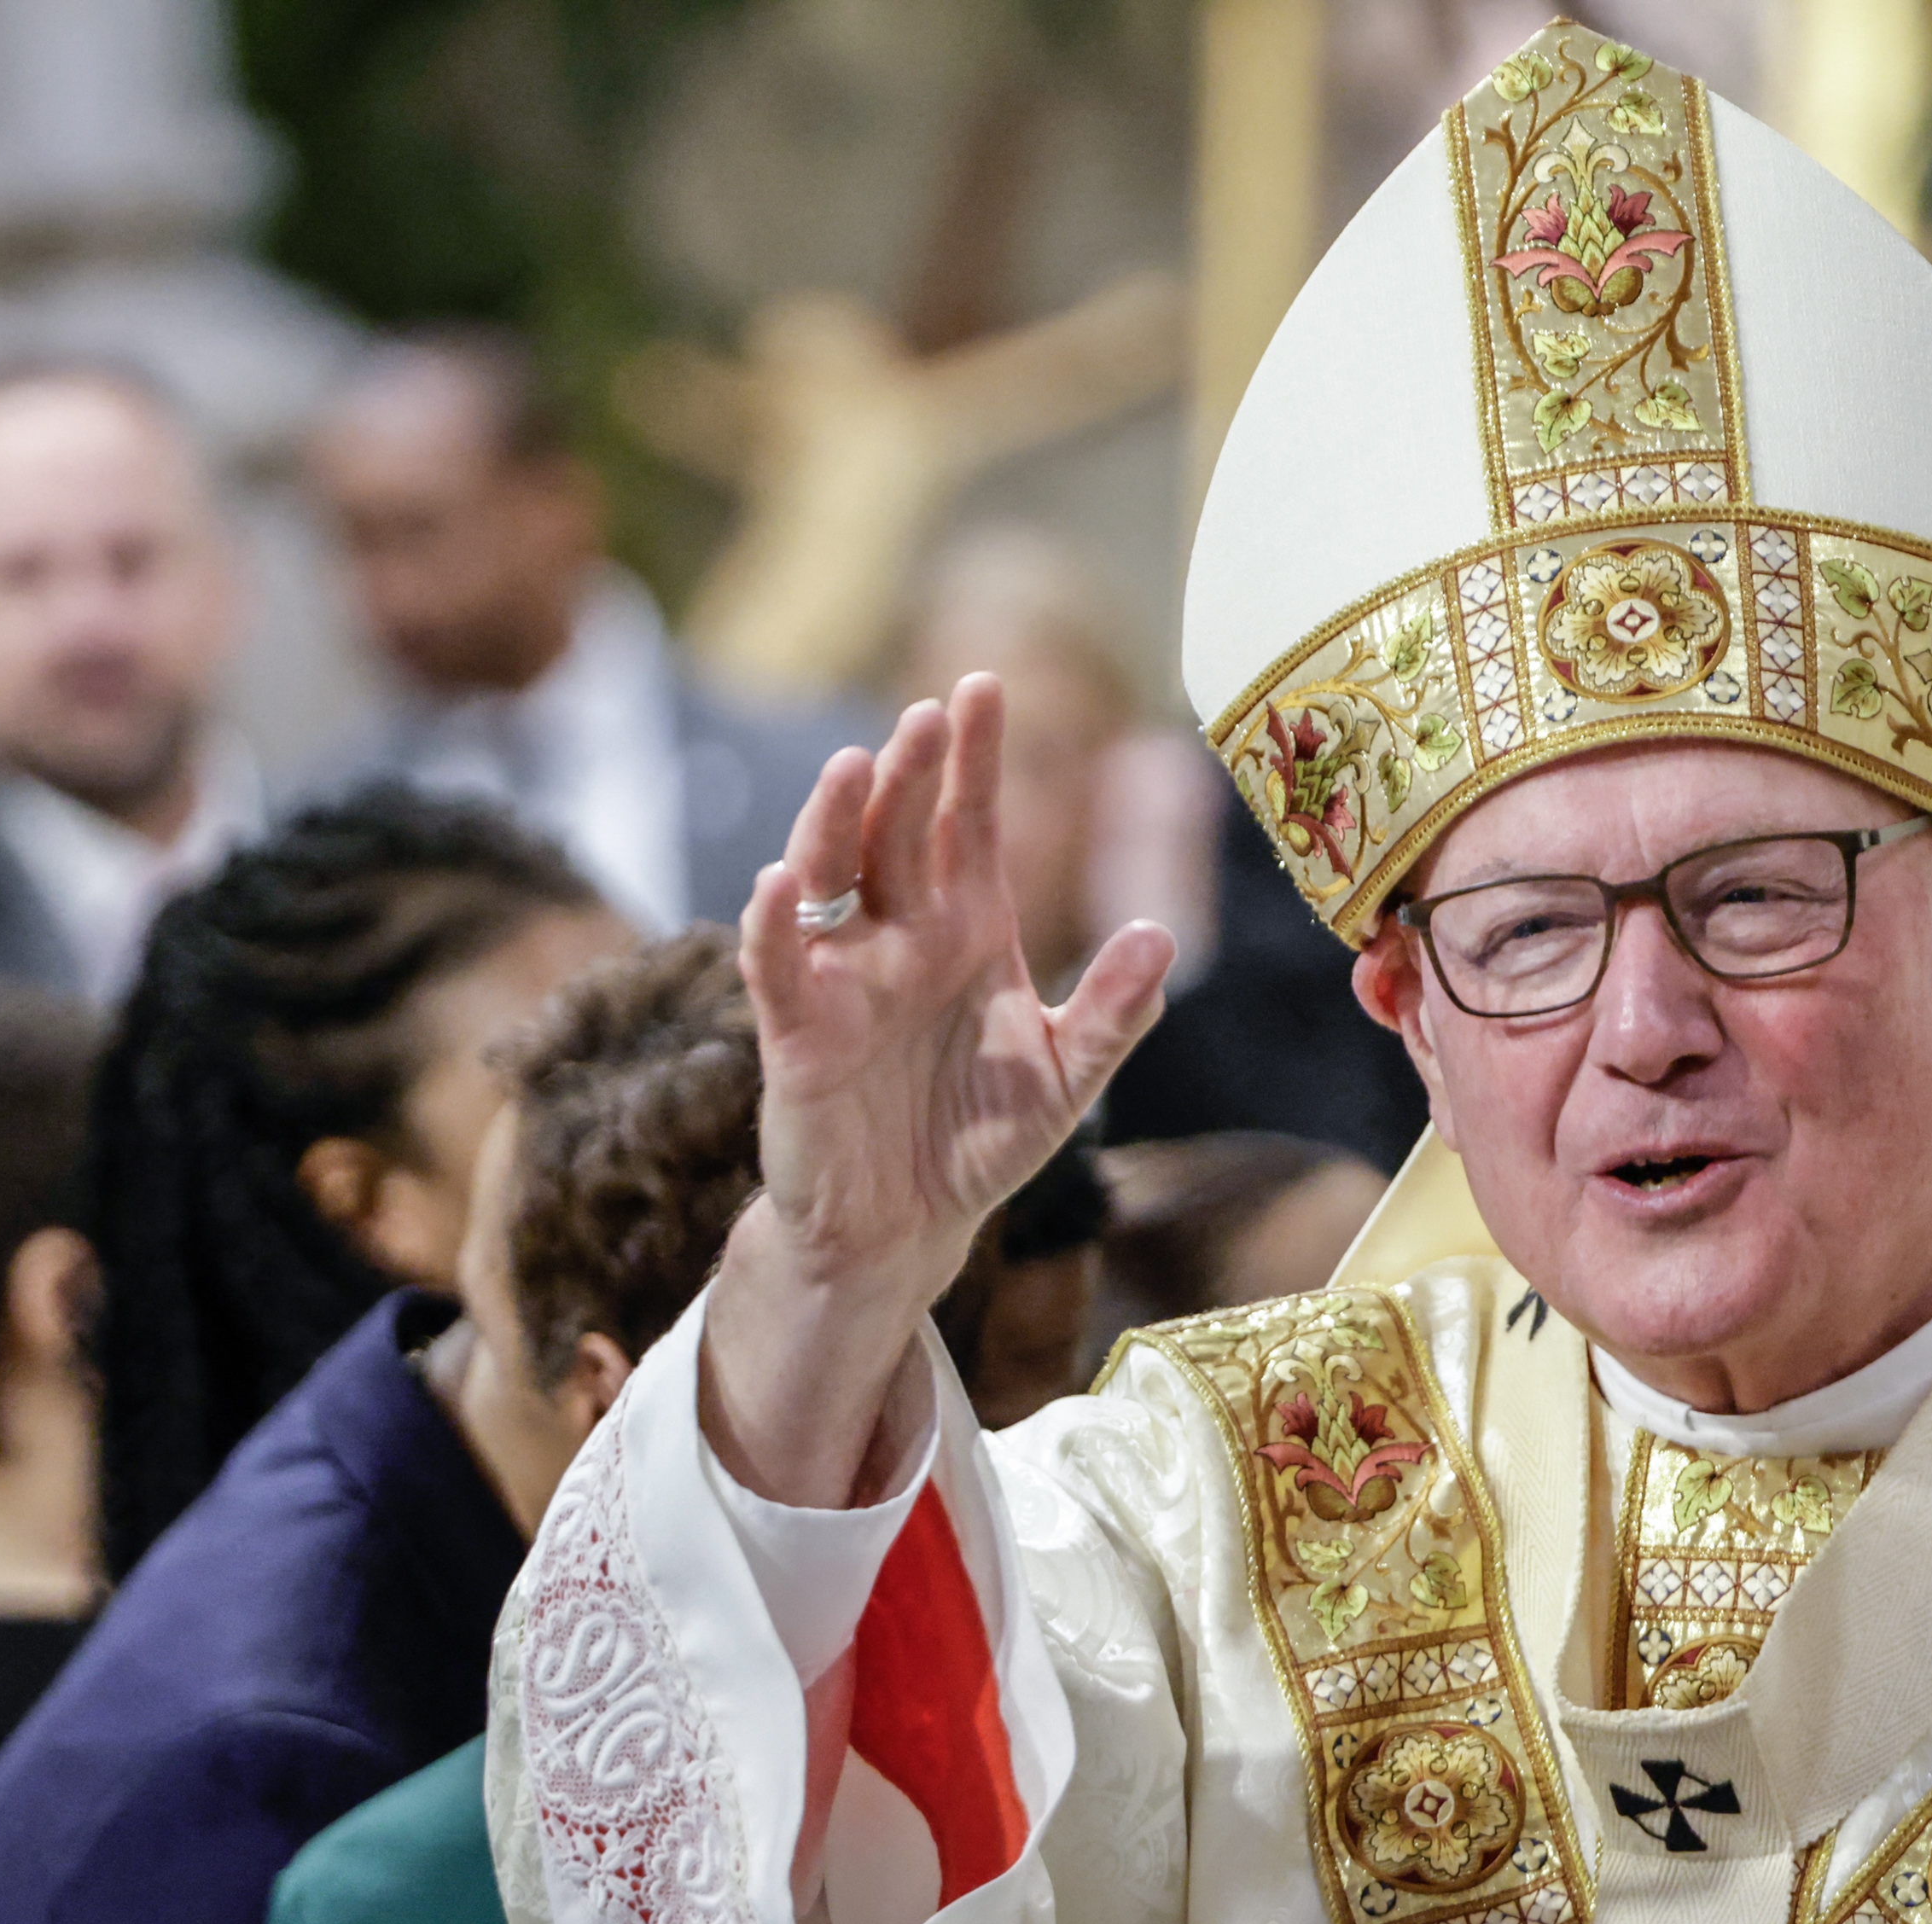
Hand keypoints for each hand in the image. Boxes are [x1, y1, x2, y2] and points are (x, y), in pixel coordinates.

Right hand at [706, 676, 1174, 1502]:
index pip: (966, 824)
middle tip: (927, 714)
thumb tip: (1160, 937)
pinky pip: (777, 970)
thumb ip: (1114, 1014)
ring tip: (851, 766)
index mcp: (966, 930)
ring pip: (828, 880)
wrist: (907, 1228)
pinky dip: (771, 927)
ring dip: (834, 823)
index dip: (974, 759)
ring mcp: (843, 980)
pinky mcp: (797, 1036)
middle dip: (909, 771)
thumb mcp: (1064, 1079)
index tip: (981, 686)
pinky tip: (775, 883)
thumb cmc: (977, 1142)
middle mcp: (900, 938)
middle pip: (896, 832)